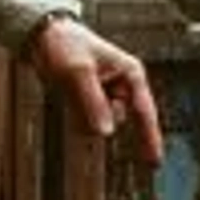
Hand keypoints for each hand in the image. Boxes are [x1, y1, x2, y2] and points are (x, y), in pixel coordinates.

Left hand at [31, 17, 163, 163]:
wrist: (45, 36)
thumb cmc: (66, 45)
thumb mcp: (78, 72)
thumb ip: (93, 102)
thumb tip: (106, 133)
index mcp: (130, 74)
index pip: (144, 111)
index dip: (150, 138)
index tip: (155, 163)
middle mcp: (122, 87)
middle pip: (114, 121)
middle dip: (93, 113)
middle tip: (78, 88)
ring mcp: (106, 97)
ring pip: (96, 126)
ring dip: (79, 114)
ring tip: (69, 86)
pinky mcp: (91, 104)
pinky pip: (84, 122)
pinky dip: (73, 114)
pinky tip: (66, 92)